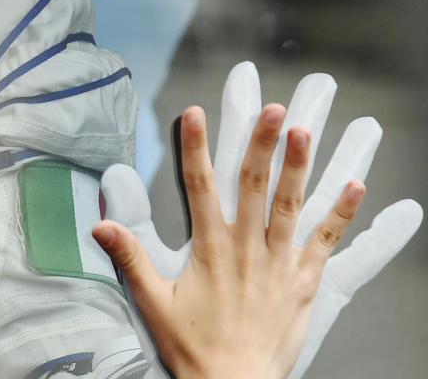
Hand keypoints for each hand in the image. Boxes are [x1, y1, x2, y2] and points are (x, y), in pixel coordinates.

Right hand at [98, 62, 422, 376]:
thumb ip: (130, 258)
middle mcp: (246, 248)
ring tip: (304, 131)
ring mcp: (279, 263)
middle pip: (253, 184)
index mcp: (209, 248)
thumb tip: (101, 225)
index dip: (194, 146)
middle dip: (260, 142)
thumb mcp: (153, 301)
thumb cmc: (193, 347)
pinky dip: (341, 213)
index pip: (199, 185)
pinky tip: (354, 184)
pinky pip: (327, 242)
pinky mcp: (303, 282)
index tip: (193, 113)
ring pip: (291, 205)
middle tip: (270, 108)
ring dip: (298, 165)